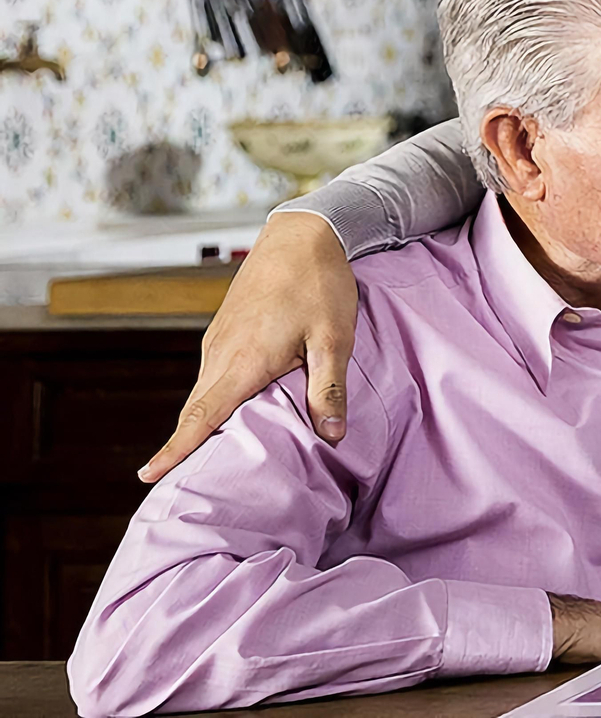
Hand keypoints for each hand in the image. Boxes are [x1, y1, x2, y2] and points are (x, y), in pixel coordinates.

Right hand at [139, 212, 357, 482]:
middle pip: (195, 410)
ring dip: (200, 423)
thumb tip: (332, 436)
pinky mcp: (226, 330)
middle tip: (172, 483)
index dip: (175, 449)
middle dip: (182, 446)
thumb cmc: (320, 285)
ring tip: (200, 458)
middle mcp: (221, 353)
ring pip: (204, 392)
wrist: (302, 234)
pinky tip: (228, 411)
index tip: (148, 476)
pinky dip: (213, 399)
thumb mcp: (335, 339)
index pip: (201, 416)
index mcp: (243, 360)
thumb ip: (330, 389)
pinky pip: (213, 374)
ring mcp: (219, 339)